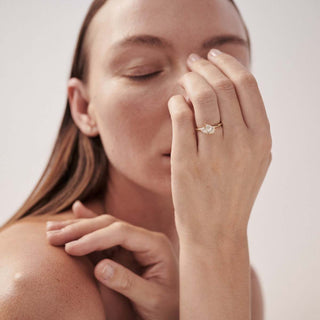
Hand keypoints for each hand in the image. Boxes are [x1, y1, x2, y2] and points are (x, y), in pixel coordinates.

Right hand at [46, 201, 178, 319]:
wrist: (172, 310)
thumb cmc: (166, 306)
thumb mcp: (152, 299)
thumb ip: (128, 283)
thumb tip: (100, 267)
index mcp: (156, 244)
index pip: (121, 232)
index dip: (95, 237)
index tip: (71, 248)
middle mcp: (144, 238)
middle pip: (109, 225)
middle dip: (81, 229)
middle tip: (53, 235)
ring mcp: (134, 242)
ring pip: (103, 227)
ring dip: (78, 227)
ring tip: (52, 228)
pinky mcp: (124, 249)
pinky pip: (103, 235)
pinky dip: (88, 226)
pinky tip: (77, 210)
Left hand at [167, 49, 271, 245]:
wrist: (216, 231)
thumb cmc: (233, 194)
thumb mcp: (256, 160)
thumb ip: (250, 127)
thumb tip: (227, 90)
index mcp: (261, 138)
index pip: (246, 84)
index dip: (227, 64)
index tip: (213, 57)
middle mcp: (241, 142)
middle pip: (222, 85)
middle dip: (204, 68)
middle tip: (193, 64)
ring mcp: (214, 152)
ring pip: (200, 97)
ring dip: (189, 81)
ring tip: (183, 80)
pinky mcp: (187, 161)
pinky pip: (180, 117)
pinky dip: (176, 103)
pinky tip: (175, 103)